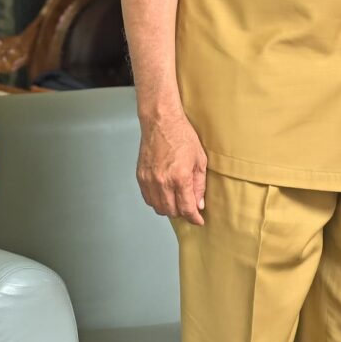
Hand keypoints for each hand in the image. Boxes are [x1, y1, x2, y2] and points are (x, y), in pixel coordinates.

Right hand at [137, 111, 209, 226]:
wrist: (161, 121)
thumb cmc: (182, 136)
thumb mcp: (200, 159)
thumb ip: (199, 185)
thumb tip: (199, 204)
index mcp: (180, 177)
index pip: (187, 209)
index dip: (194, 218)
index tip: (198, 220)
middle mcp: (162, 182)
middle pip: (172, 211)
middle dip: (182, 213)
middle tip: (189, 208)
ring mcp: (149, 180)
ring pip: (158, 207)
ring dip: (169, 208)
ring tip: (176, 201)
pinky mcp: (141, 176)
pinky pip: (148, 198)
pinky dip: (156, 201)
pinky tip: (164, 195)